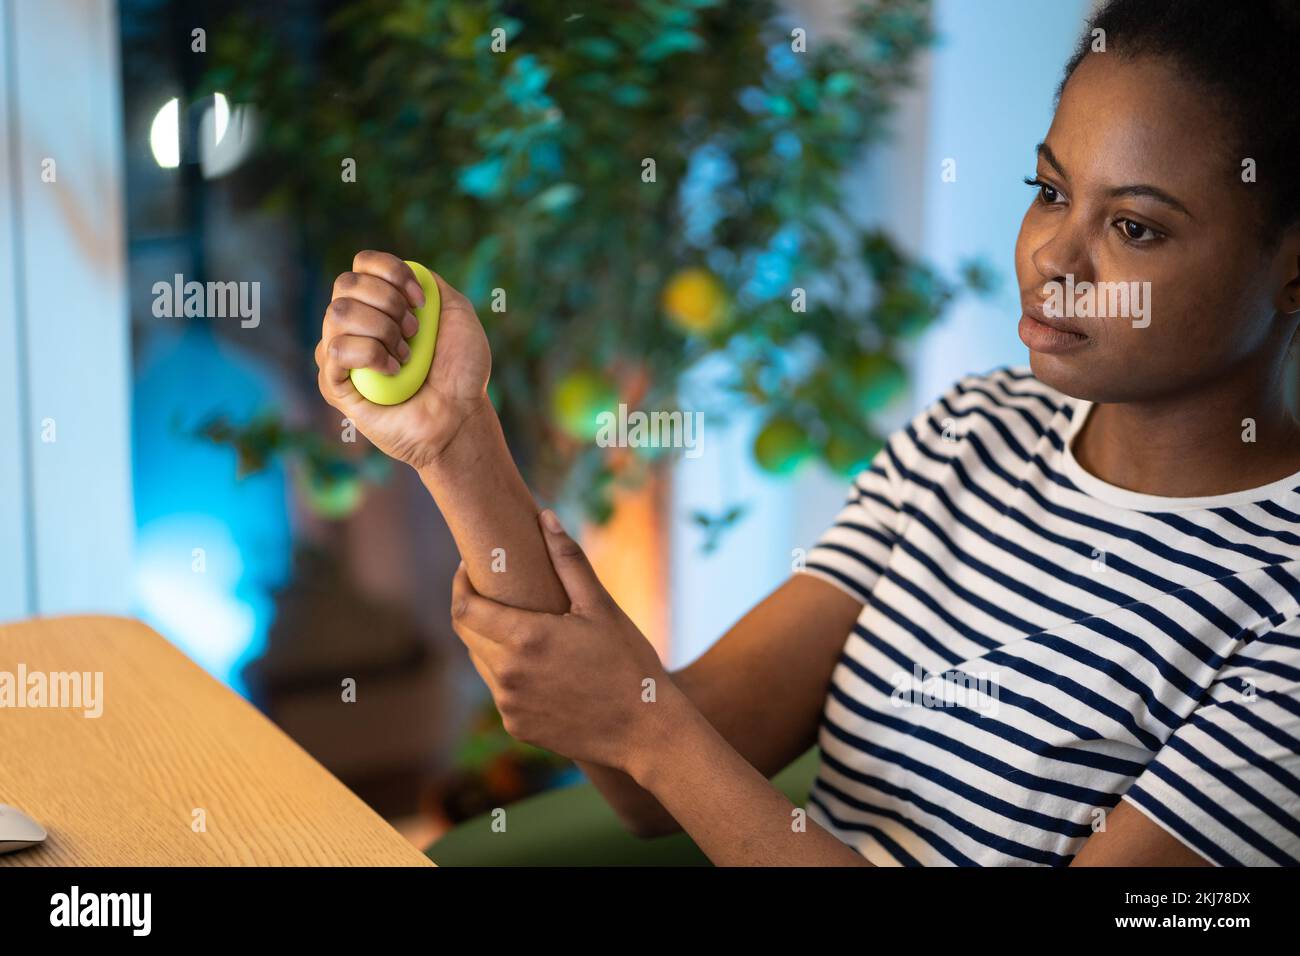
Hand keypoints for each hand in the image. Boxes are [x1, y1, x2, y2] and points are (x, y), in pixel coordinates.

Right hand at [315, 250, 492, 470]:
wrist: (461, 415)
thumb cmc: (462, 371)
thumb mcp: (457, 314)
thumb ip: (430, 283)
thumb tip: (405, 268)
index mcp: (380, 304)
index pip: (363, 264)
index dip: (393, 273)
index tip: (422, 302)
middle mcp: (355, 324)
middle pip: (346, 284)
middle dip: (389, 303)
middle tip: (414, 333)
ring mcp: (341, 353)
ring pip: (337, 314)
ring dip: (381, 331)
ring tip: (405, 357)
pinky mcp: (335, 384)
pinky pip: (335, 351)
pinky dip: (370, 356)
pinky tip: (393, 373)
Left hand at [450, 509, 674, 773]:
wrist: (645, 731)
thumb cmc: (628, 663)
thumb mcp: (601, 606)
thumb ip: (569, 560)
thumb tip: (546, 516)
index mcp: (526, 640)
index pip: (465, 608)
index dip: (459, 584)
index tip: (467, 568)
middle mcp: (508, 675)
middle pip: (466, 634)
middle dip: (472, 608)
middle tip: (490, 590)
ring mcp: (510, 706)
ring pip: (481, 663)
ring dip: (489, 641)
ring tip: (518, 624)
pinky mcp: (517, 727)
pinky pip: (500, 691)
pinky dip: (508, 673)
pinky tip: (536, 664)